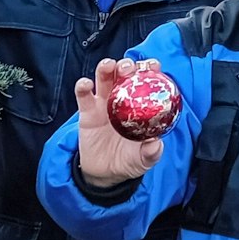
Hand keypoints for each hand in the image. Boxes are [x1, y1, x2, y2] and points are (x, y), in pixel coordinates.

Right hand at [73, 58, 167, 187]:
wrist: (104, 174)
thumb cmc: (129, 161)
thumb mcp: (143, 160)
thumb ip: (151, 152)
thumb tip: (156, 143)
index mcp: (140, 106)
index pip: (147, 82)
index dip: (150, 70)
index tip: (153, 65)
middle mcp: (123, 99)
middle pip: (123, 74)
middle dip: (126, 65)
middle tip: (128, 67)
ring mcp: (104, 103)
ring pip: (104, 78)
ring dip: (105, 68)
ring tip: (108, 66)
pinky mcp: (87, 112)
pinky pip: (83, 95)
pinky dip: (83, 86)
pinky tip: (86, 84)